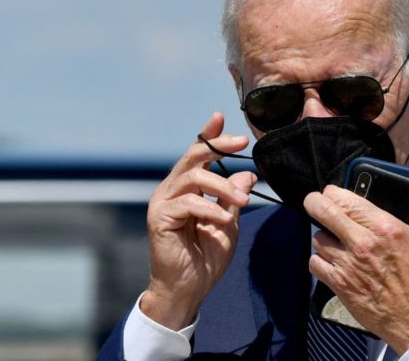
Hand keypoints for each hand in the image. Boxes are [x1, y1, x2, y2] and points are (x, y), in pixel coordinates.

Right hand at [141, 112, 256, 329]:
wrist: (187, 290)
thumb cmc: (205, 259)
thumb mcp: (227, 224)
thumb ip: (232, 199)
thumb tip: (248, 173)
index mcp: (185, 189)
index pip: (197, 155)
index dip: (209, 135)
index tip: (220, 117)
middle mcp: (171, 190)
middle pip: (193, 157)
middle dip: (219, 146)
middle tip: (244, 144)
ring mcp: (163, 202)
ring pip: (193, 177)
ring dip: (222, 185)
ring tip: (243, 199)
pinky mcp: (159, 218)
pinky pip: (188, 203)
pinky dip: (210, 208)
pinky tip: (225, 220)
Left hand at [304, 185, 408, 353]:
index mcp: (385, 227)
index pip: (346, 199)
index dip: (333, 192)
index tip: (331, 193)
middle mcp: (362, 242)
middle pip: (322, 211)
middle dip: (315, 202)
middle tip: (315, 203)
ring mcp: (347, 264)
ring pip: (317, 238)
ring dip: (323, 237)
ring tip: (333, 241)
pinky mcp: (339, 284)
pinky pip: (315, 263)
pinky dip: (319, 260)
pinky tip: (329, 262)